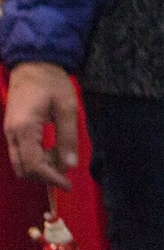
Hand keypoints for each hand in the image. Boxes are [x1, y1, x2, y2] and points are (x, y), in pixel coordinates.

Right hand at [4, 63, 77, 188]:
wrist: (33, 64)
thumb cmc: (52, 83)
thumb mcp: (67, 108)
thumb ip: (68, 137)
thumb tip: (70, 165)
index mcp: (24, 128)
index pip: (34, 164)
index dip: (51, 178)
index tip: (67, 185)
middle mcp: (11, 133)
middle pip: (23, 168)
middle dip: (45, 175)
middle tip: (67, 170)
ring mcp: (9, 132)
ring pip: (20, 163)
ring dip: (40, 167)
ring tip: (62, 155)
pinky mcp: (12, 130)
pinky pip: (20, 153)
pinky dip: (36, 157)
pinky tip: (53, 149)